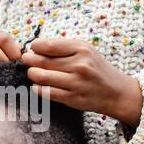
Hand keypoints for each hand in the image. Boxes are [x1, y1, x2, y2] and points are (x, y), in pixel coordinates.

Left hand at [21, 37, 143, 128]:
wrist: (116, 92)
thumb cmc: (97, 69)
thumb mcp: (86, 51)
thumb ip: (63, 47)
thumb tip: (35, 47)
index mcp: (82, 49)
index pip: (48, 45)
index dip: (35, 47)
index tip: (32, 49)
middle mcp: (79, 65)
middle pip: (42, 61)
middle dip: (30, 61)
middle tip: (26, 61)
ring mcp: (76, 83)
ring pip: (42, 77)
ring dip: (32, 75)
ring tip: (32, 73)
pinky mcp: (73, 98)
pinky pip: (47, 93)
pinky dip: (37, 89)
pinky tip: (37, 86)